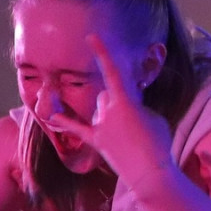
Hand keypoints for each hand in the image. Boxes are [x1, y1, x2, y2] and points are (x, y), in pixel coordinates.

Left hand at [43, 34, 176, 184]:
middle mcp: (108, 110)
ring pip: (100, 109)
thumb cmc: (158, 143)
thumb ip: (138, 107)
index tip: (92, 37)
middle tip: (135, 121)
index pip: (112, 71)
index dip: (102, 52)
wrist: (151, 173)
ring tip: (129, 135)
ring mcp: (101, 125)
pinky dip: (65, 122)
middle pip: (107, 95)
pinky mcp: (97, 140)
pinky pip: (78, 128)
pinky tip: (51, 118)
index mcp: (124, 101)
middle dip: (118, 101)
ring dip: (110, 114)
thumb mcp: (154, 117)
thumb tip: (127, 108)